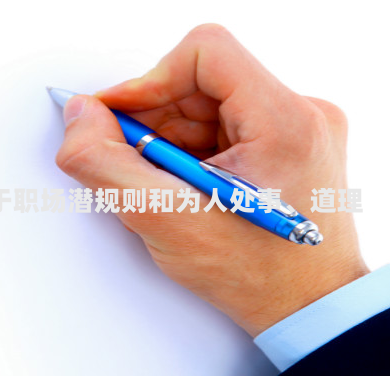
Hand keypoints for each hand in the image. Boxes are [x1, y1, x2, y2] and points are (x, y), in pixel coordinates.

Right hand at [55, 23, 367, 336]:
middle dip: (157, 119)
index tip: (118, 115)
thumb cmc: (259, 276)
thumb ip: (107, 165)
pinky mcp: (290, 142)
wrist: (309, 307)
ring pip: (211, 103)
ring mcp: (300, 127)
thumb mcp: (168, 223)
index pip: (206, 53)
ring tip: (169, 186)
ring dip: (173, 138)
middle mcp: (302, 114)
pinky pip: (226, 124)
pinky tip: (188, 185)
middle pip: (204, 80)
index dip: (150, 78)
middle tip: (135, 163)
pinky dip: (193, 148)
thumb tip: (80, 116)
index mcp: (285, 122)